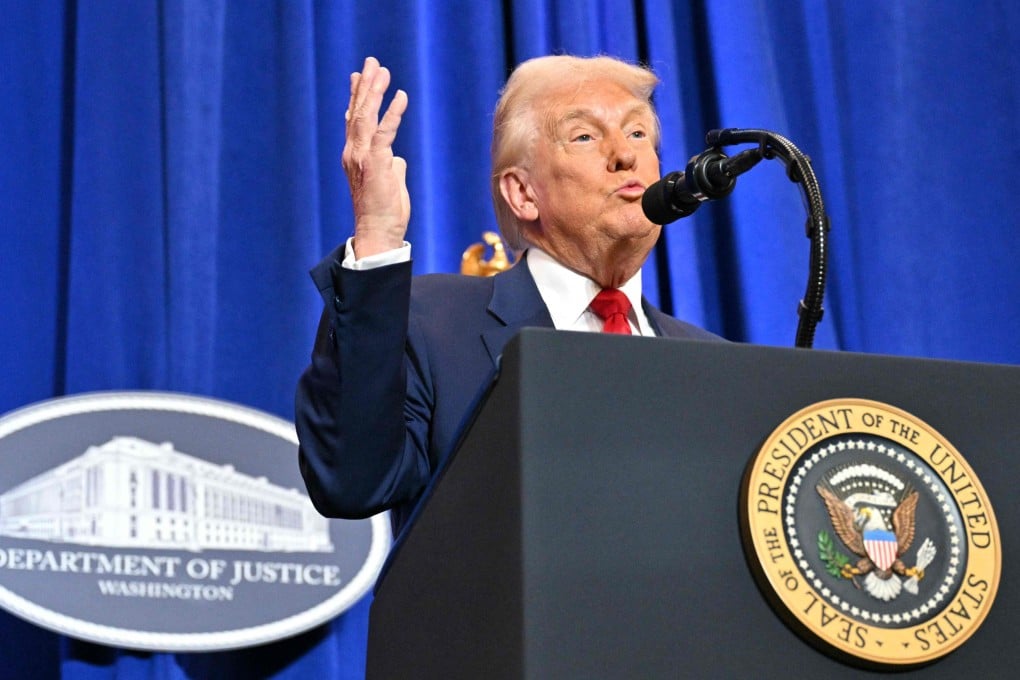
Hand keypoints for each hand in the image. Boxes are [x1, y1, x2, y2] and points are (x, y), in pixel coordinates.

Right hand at [341, 57, 409, 257]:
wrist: (378, 233)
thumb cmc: (384, 212)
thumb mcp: (389, 183)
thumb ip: (391, 166)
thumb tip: (396, 158)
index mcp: (355, 156)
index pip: (354, 120)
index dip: (357, 97)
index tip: (358, 76)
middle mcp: (354, 153)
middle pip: (357, 112)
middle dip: (365, 85)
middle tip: (371, 62)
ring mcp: (362, 158)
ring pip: (366, 117)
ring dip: (375, 92)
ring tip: (382, 70)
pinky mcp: (376, 164)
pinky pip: (384, 133)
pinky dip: (393, 113)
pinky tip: (401, 96)